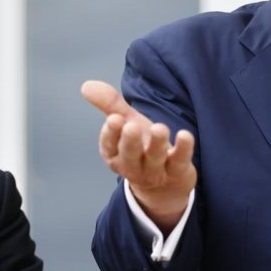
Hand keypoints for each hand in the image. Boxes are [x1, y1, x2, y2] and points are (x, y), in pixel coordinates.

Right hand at [81, 80, 196, 233]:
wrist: (165, 184)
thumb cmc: (141, 147)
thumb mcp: (126, 123)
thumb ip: (110, 105)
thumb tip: (86, 85)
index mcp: (115, 154)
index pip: (109, 145)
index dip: (111, 133)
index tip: (115, 118)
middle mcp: (132, 166)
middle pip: (129, 155)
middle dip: (130, 142)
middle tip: (131, 126)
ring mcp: (155, 172)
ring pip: (154, 159)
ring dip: (156, 144)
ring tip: (160, 128)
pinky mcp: (177, 173)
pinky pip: (179, 162)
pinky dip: (183, 150)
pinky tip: (185, 135)